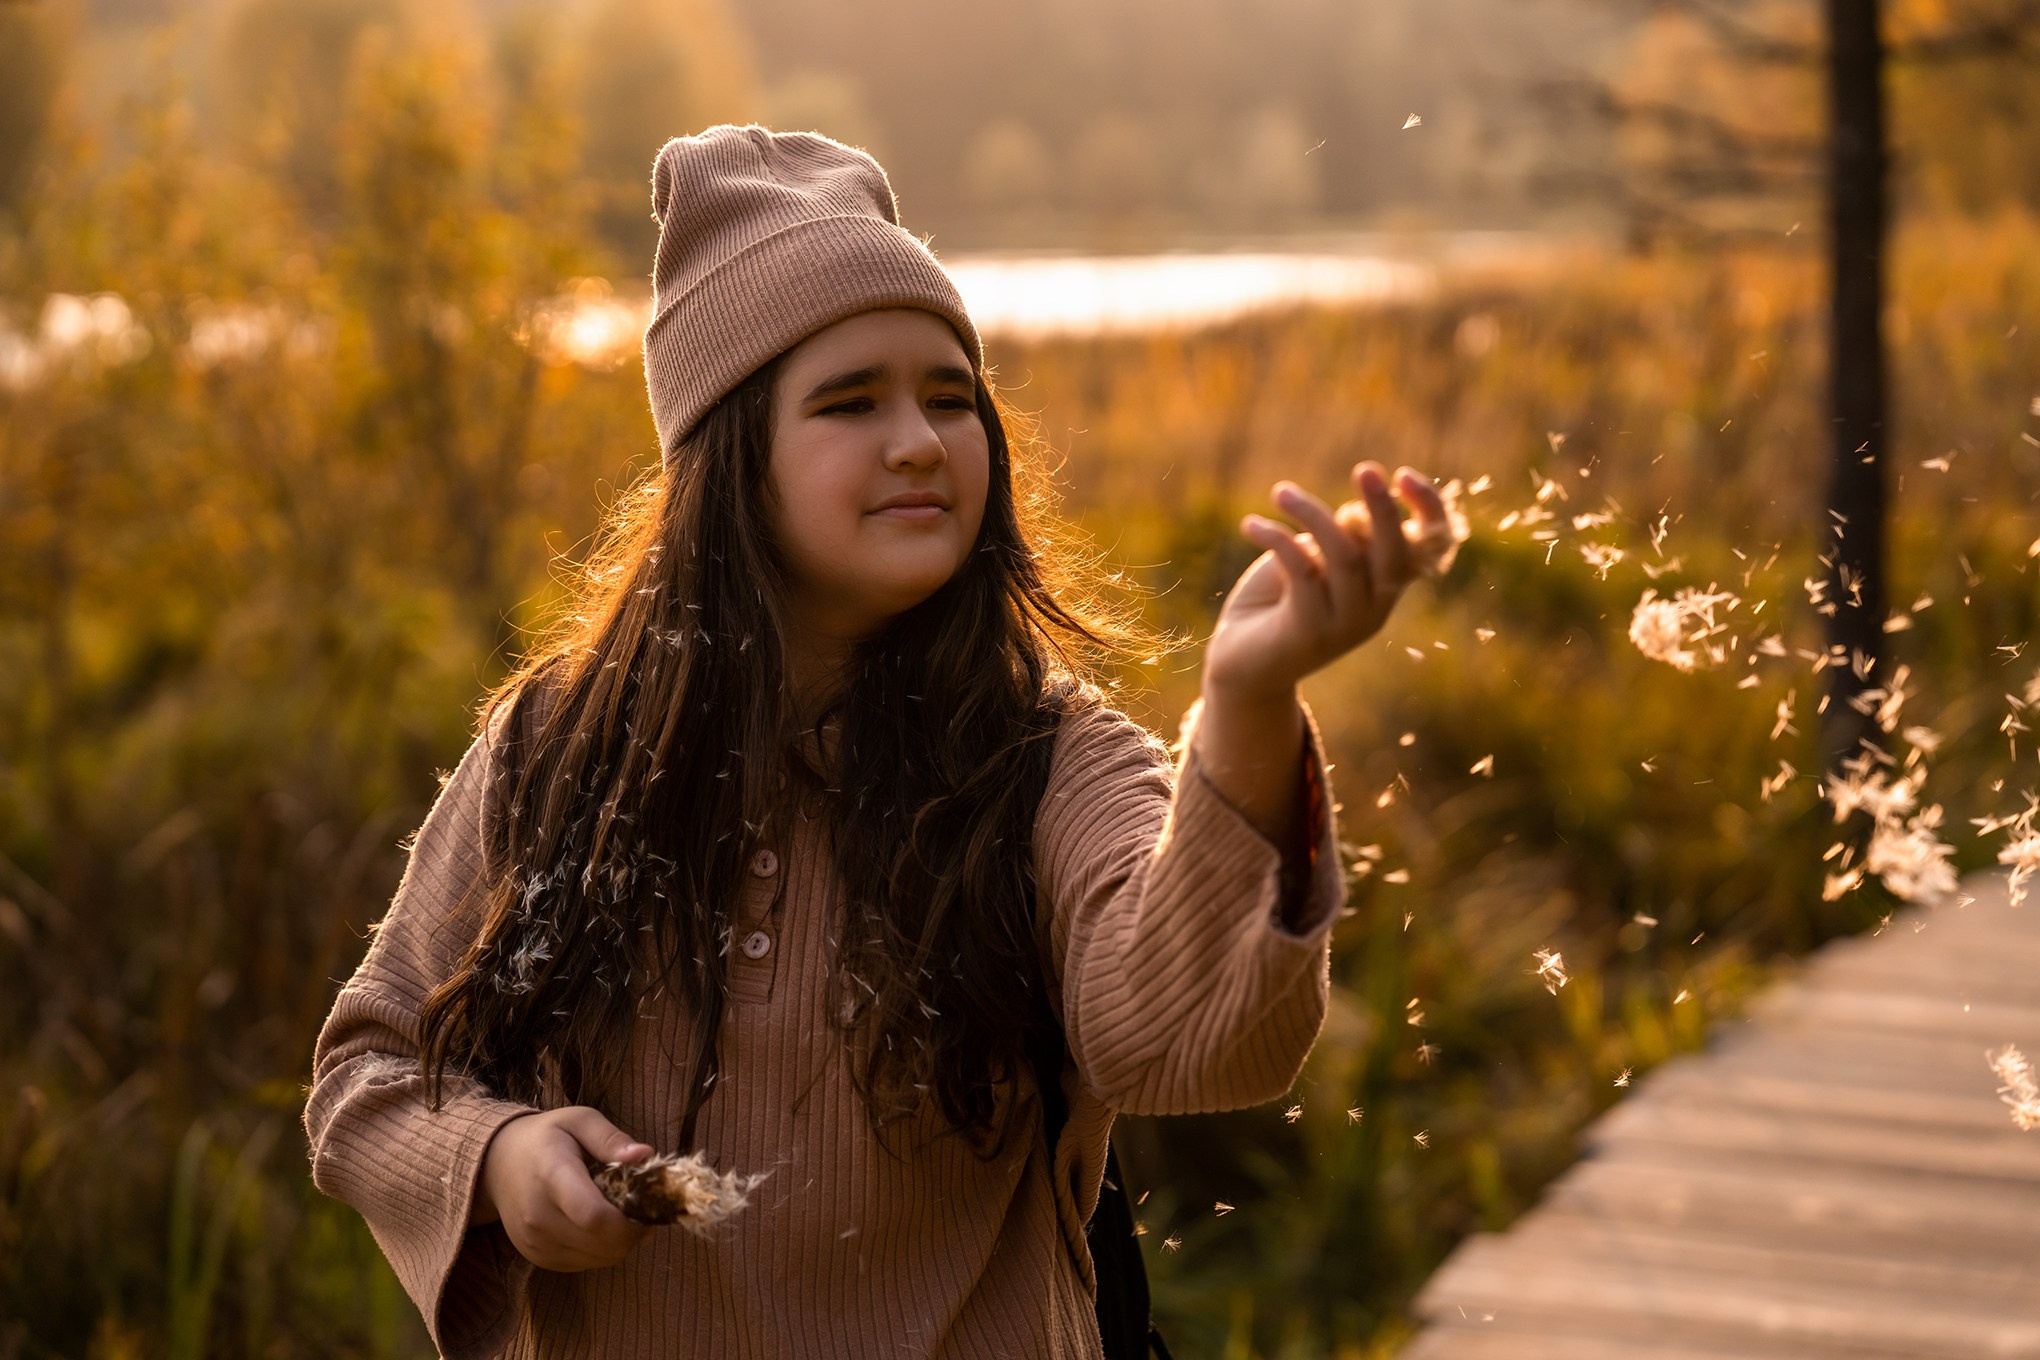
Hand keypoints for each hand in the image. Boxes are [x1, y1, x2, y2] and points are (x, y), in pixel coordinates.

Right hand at [472, 1106, 653, 1271]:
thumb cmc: (547, 1138)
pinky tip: (599, 1225)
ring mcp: (535, 1242)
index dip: (630, 1218)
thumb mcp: (579, 1121)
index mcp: (551, 1175)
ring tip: (618, 1211)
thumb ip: (611, 1138)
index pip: (594, 1216)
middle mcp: (538, 1216)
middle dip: (633, 1230)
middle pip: (603, 1243)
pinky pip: (586, 1264)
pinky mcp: (538, 1258)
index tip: (646, 1201)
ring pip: (600, 1258)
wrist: (498, 1164)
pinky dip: (602, 1249)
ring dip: (620, 1241)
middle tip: (639, 1205)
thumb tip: (645, 1156)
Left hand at [1203, 461, 1448, 704]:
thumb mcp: (1315, 561)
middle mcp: (1375, 607)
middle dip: (1383, 508)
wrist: (1242, 665)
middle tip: (1366, 469)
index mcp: (1385, 585)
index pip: (1429, 548)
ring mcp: (1346, 624)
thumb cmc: (1278, 602)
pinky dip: (1276, 538)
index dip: (1429, 511)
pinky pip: (1301, 570)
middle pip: (1393, 553)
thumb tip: (1357, 513)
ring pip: (1344, 556)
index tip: (1405, 474)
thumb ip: (1341, 539)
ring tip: (1281, 492)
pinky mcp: (1309, 632)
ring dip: (1312, 514)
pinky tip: (1250, 525)